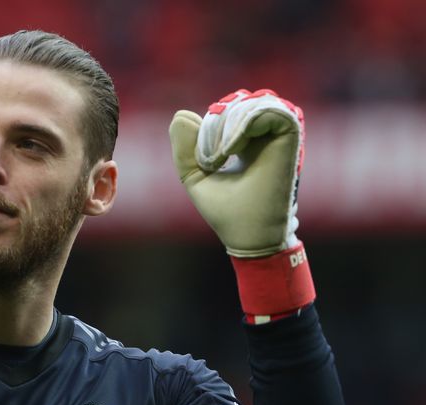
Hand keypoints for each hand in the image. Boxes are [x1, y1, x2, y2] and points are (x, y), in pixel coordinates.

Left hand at [168, 89, 303, 257]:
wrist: (249, 236)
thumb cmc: (226, 211)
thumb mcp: (194, 176)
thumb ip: (185, 148)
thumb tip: (181, 114)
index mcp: (246, 142)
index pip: (227, 112)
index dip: (209, 125)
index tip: (206, 159)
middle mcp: (266, 136)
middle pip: (238, 101)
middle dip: (218, 121)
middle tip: (212, 154)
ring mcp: (279, 135)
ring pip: (252, 102)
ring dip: (228, 123)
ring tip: (221, 154)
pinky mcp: (290, 138)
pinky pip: (268, 110)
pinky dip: (242, 125)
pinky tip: (230, 151)